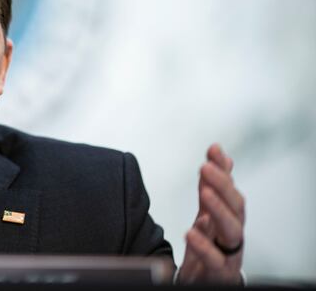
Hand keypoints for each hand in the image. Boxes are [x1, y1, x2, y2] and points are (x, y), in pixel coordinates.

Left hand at [178, 144, 244, 283]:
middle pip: (236, 206)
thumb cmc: (210, 247)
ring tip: (204, 192)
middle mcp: (232, 232)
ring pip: (233, 230)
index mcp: (227, 216)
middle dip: (223, 185)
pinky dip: (205, 247)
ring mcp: (229, 253)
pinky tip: (191, 232)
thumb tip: (215, 156)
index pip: (228, 189)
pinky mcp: (220, 273)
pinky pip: (216, 260)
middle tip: (206, 167)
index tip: (213, 148)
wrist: (205, 281)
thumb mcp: (206, 214)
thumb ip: (209, 188)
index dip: (223, 169)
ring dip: (219, 209)